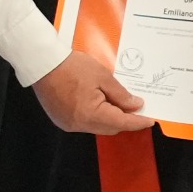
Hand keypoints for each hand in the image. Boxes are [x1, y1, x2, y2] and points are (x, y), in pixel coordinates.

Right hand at [31, 51, 154, 134]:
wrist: (42, 63)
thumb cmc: (71, 67)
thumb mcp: (103, 76)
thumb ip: (121, 94)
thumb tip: (135, 105)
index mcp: (91, 114)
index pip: (121, 123)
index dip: (138, 122)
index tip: (150, 120)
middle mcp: (79, 124)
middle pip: (110, 128)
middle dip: (124, 119)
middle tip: (135, 106)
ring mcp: (68, 124)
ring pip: (97, 126)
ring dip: (108, 117)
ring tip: (114, 100)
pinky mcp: (61, 120)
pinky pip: (84, 123)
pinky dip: (94, 116)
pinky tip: (97, 102)